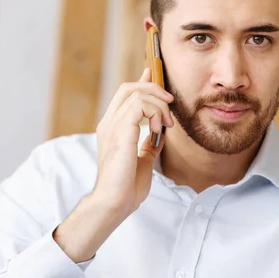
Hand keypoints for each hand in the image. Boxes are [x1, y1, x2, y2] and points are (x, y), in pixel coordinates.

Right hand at [53, 69, 173, 262]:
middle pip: (128, 87)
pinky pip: (138, 105)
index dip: (142, 82)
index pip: (125, 95)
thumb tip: (161, 133)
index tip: (155, 75)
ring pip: (135, 92)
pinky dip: (154, 112)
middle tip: (170, 104)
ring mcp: (112, 126)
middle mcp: (109, 123)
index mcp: (112, 128)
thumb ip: (149, 144)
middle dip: (153, 89)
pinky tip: (159, 129)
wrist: (115, 202)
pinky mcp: (120, 131)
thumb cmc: (126, 187)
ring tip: (166, 124)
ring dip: (157, 104)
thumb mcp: (143, 160)